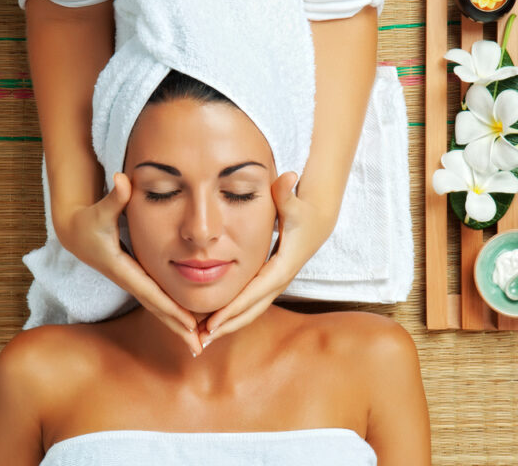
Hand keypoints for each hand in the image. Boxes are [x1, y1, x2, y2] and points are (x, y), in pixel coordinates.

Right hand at [57, 172, 202, 355]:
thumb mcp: (100, 209)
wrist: (75, 232)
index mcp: (124, 268)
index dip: (171, 309)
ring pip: (159, 307)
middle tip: (200, 347)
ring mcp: (134, 281)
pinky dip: (173, 313)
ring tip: (199, 342)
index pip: (152, 292)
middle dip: (178, 328)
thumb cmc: (89, 220)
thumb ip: (114, 197)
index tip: (189, 325)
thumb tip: (122, 180)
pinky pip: (158, 299)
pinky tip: (189, 323)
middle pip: (158, 308)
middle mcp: (130, 279)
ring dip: (177, 326)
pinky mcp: (137, 278)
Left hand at [198, 171, 336, 347]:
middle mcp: (278, 280)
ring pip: (250, 311)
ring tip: (201, 337)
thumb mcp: (295, 202)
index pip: (253, 293)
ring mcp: (274, 283)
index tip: (212, 323)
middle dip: (226, 326)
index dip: (232, 309)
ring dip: (227, 326)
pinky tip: (213, 322)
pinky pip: (250, 304)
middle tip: (200, 341)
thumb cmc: (303, 210)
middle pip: (250, 311)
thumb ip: (287, 192)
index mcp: (281, 266)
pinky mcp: (269, 282)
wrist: (318, 220)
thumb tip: (289, 176)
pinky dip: (233, 315)